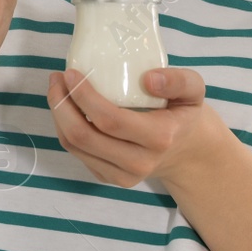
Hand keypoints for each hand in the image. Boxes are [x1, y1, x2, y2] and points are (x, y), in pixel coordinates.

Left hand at [47, 66, 228, 186]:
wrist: (186, 152)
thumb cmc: (183, 114)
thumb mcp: (194, 91)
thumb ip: (178, 80)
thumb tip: (148, 79)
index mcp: (159, 138)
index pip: (110, 120)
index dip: (83, 96)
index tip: (70, 72)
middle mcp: (138, 162)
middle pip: (83, 136)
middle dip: (61, 104)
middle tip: (57, 78)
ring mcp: (122, 175)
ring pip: (74, 146)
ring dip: (58, 115)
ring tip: (57, 88)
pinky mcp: (108, 178)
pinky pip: (77, 153)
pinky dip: (64, 128)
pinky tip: (67, 107)